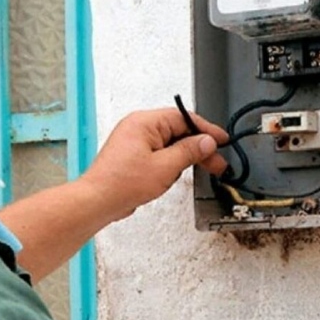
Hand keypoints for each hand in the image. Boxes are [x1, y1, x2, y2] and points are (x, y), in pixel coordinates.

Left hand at [79, 108, 228, 220]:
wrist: (97, 201)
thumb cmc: (121, 183)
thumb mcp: (165, 167)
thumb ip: (189, 152)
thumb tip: (207, 141)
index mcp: (145, 122)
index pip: (184, 118)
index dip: (206, 130)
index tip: (222, 140)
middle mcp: (139, 127)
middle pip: (178, 131)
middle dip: (198, 147)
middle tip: (216, 162)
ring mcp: (135, 142)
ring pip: (170, 144)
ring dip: (185, 157)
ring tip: (198, 171)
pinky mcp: (134, 156)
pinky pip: (160, 154)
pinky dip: (171, 163)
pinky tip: (176, 175)